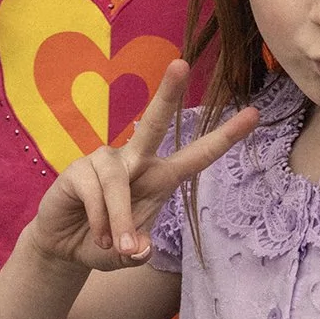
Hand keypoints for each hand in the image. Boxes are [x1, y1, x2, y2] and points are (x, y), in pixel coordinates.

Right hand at [24, 60, 256, 270]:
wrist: (65, 247)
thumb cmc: (105, 242)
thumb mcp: (127, 255)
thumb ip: (137, 253)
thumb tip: (138, 248)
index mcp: (159, 178)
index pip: (196, 156)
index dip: (224, 137)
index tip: (254, 114)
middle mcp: (135, 161)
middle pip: (151, 124)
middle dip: (166, 94)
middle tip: (180, 63)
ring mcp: (105, 161)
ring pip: (118, 182)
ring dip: (120, 219)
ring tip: (115, 245)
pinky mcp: (79, 169)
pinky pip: (95, 191)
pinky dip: (99, 219)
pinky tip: (95, 234)